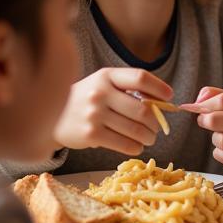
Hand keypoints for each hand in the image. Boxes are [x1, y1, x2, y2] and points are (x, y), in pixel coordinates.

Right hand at [54, 68, 170, 154]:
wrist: (52, 115)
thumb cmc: (87, 98)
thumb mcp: (105, 84)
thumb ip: (130, 89)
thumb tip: (163, 103)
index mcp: (106, 76)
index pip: (140, 78)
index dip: (159, 88)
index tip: (169, 98)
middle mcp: (100, 93)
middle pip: (143, 110)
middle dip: (156, 122)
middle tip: (157, 128)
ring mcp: (94, 114)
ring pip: (136, 130)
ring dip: (149, 137)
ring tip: (149, 138)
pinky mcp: (91, 135)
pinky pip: (125, 144)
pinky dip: (137, 147)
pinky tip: (137, 145)